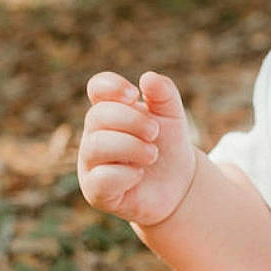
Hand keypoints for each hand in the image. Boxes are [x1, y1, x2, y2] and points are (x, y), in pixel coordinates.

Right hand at [77, 70, 197, 227]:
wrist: (179, 184)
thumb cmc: (168, 144)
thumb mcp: (172, 115)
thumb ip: (164, 93)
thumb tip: (147, 78)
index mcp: (110, 110)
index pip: (97, 88)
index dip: (111, 86)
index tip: (134, 94)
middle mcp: (95, 135)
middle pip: (97, 116)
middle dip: (131, 121)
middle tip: (155, 132)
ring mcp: (91, 164)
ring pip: (95, 146)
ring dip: (130, 147)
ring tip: (152, 154)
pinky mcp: (96, 192)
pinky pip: (100, 179)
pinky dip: (124, 174)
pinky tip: (139, 175)